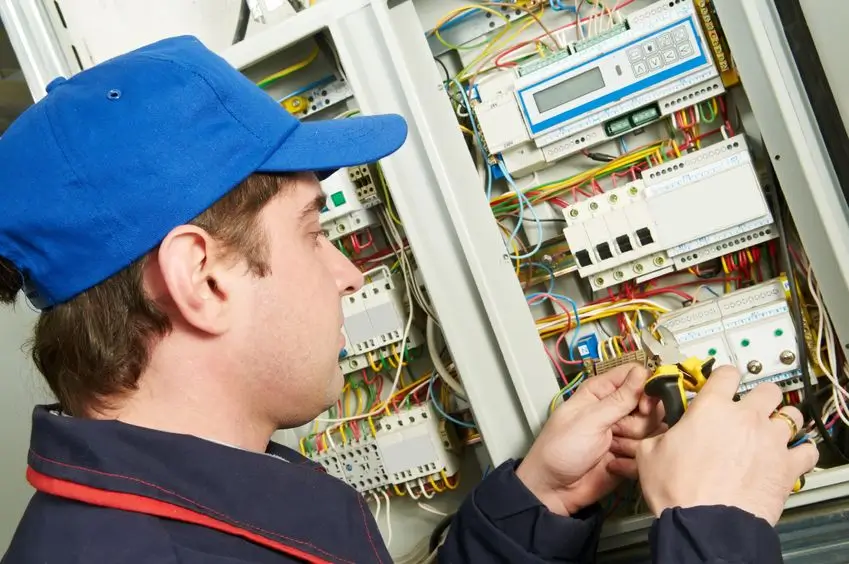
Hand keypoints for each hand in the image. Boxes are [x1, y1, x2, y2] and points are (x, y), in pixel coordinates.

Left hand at [516, 364, 662, 515]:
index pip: (635, 375)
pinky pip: (648, 453)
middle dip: (638, 422)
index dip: (645, 387)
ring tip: (612, 451)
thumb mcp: (589, 420)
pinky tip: (614, 466)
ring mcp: (624, 433)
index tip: (643, 406)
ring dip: (634, 444)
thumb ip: (619, 399)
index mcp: (600, 392)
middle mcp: (615, 409)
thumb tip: (641, 372)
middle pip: (650, 405)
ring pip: (653, 430)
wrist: (554, 489)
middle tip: (617, 432)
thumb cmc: (560, 449)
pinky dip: (633, 462)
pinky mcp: (630, 455)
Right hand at [636, 366, 818, 524]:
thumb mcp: (650, 453)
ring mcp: (770, 440)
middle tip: (750, 409)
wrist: (705, 523)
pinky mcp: (787, 466)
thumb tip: (658, 435)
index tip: (722, 384)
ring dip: (782, 421)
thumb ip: (659, 435)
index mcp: (712, 408)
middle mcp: (746, 418)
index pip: (727, 373)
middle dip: (761, 397)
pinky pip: (807, 450)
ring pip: (792, 416)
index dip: (724, 377)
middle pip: (768, 390)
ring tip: (771, 431)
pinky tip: (791, 455)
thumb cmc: (679, 489)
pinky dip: (801, 451)